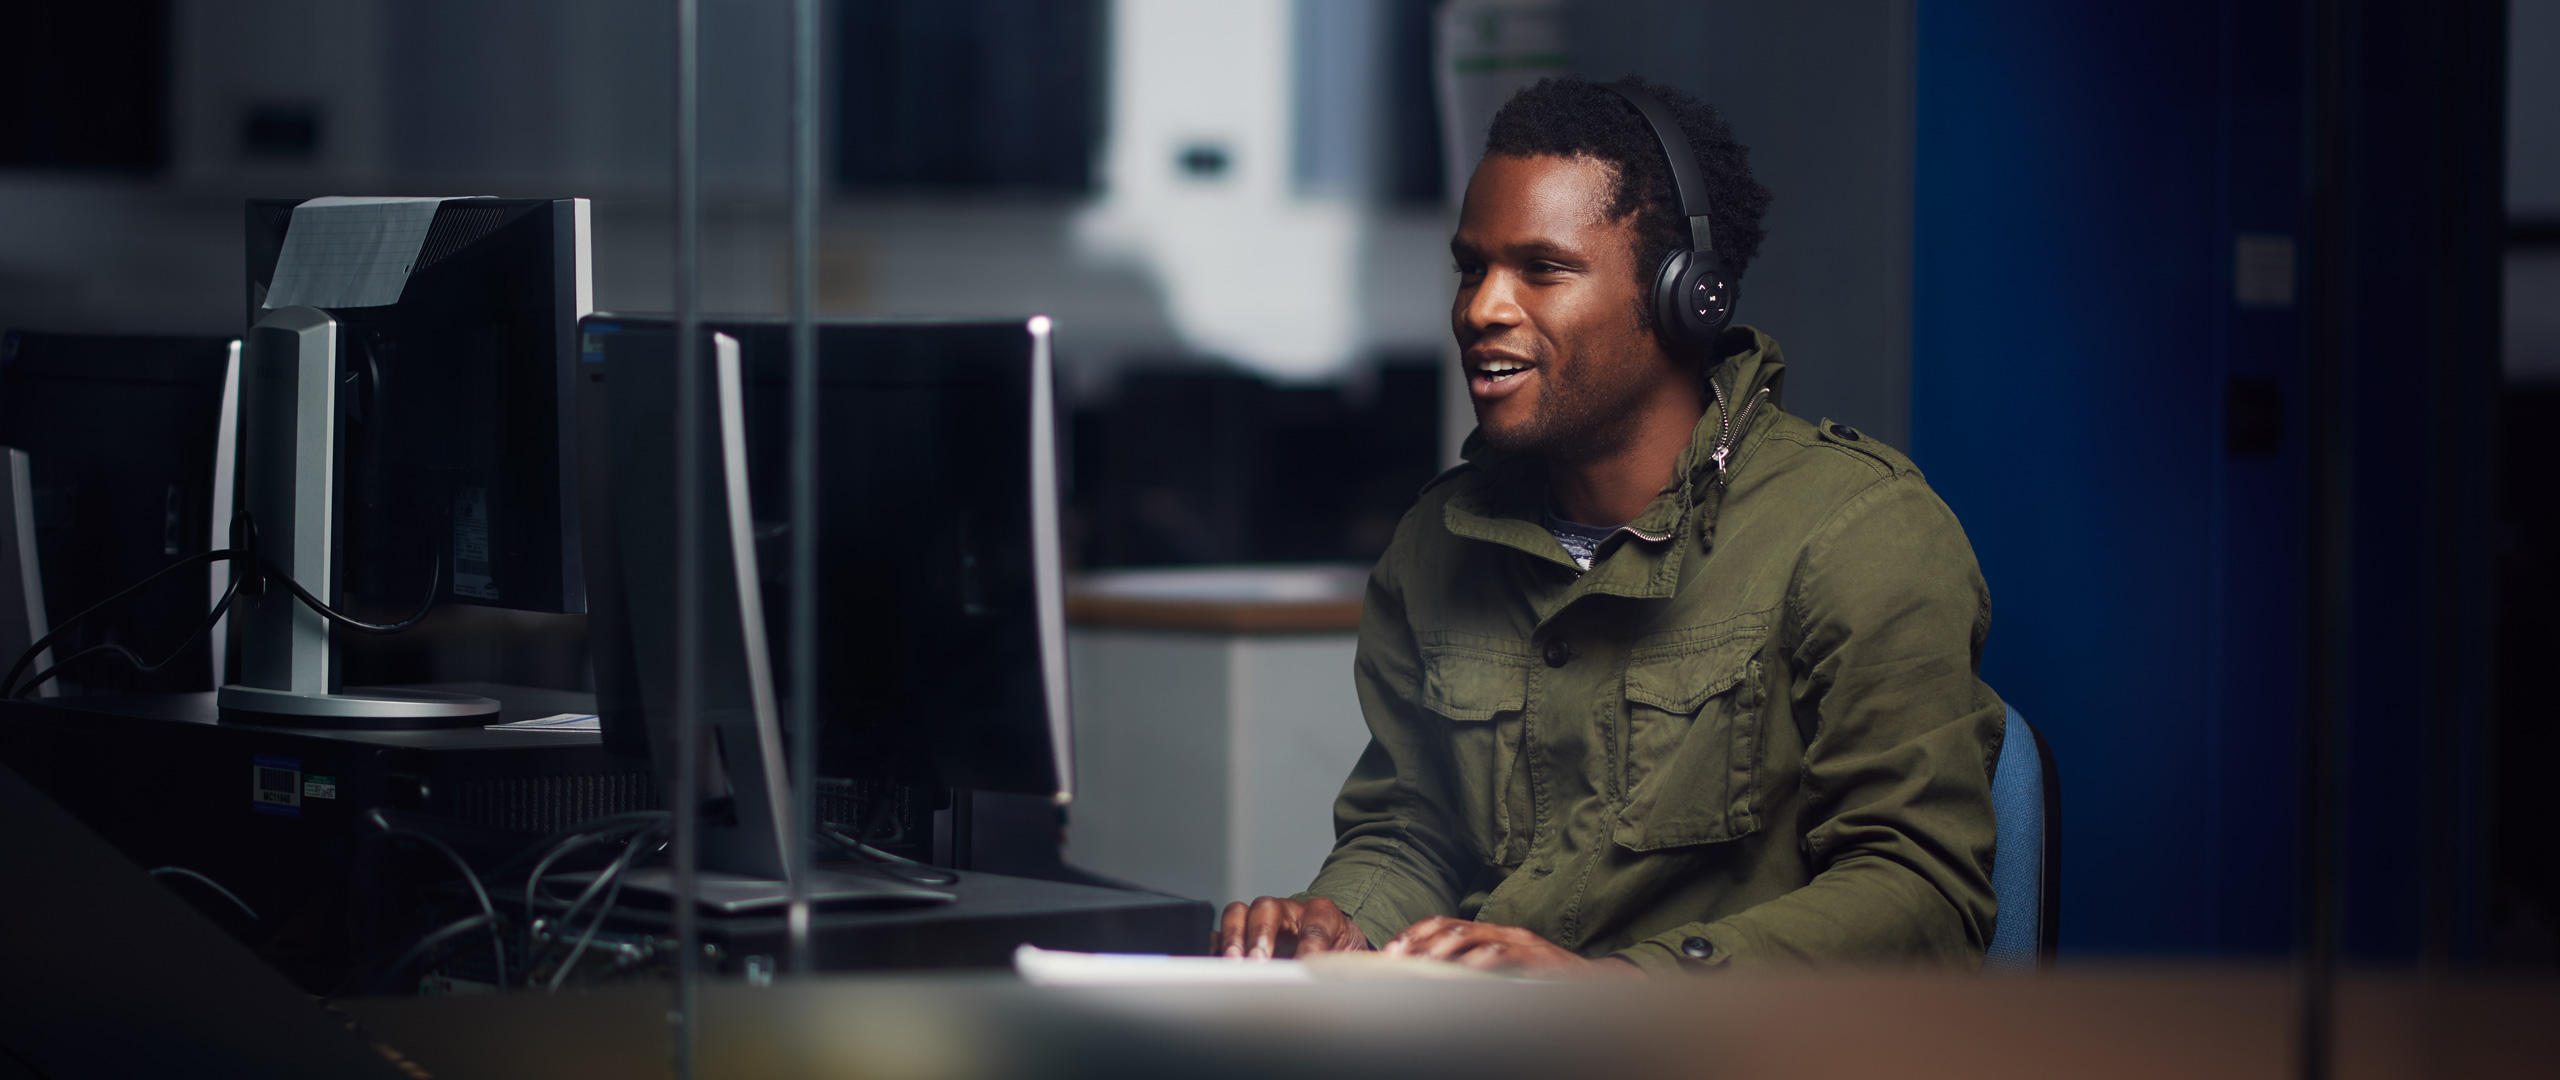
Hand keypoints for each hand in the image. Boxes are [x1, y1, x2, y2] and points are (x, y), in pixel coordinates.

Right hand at [1214, 896, 1370, 958]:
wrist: (1335, 943)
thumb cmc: (1345, 951)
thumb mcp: (1357, 957)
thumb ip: (1358, 965)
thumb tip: (1373, 978)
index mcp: (1324, 913)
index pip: (1315, 923)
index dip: (1309, 944)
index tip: (1304, 965)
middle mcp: (1290, 910)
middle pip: (1268, 908)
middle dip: (1261, 934)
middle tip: (1258, 961)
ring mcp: (1265, 919)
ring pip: (1240, 912)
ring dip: (1234, 937)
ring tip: (1233, 963)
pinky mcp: (1245, 932)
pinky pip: (1222, 931)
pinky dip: (1216, 944)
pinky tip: (1214, 961)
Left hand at [1381, 916, 1645, 978]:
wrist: (1593, 985)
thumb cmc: (1544, 981)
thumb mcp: (1506, 972)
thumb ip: (1476, 970)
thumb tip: (1438, 979)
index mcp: (1492, 933)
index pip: (1446, 924)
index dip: (1417, 933)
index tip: (1391, 948)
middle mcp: (1503, 932)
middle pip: (1452, 926)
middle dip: (1420, 940)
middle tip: (1395, 956)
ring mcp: (1520, 943)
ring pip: (1473, 936)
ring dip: (1442, 949)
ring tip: (1421, 961)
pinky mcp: (1536, 959)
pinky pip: (1504, 955)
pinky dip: (1482, 961)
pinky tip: (1464, 969)